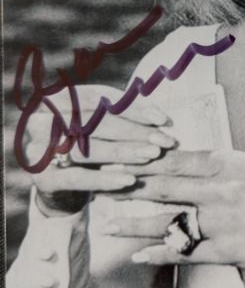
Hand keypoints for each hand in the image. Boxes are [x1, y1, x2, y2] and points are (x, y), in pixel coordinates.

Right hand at [24, 84, 175, 216]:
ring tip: (152, 155)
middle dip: (134, 132)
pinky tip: (129, 180)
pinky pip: (77, 177)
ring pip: (87, 148)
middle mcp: (41, 120)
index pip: (100, 100)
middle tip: (164, 140)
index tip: (163, 120)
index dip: (133, 109)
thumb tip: (162, 119)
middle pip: (95, 123)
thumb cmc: (90, 147)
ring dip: (123, 152)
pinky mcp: (41, 177)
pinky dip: (104, 178)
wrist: (61, 188)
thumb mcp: (104, 127)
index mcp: (57, 99)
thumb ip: (125, 116)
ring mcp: (38, 148)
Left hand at [101, 150, 244, 287]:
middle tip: (99, 184)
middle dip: (128, 184)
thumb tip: (188, 159)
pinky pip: (185, 252)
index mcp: (229, 163)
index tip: (117, 158)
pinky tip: (137, 256)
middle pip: (164, 185)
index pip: (177, 158)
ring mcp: (223, 220)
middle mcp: (223, 188)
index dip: (143, 159)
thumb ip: (221, 165)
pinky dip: (159, 253)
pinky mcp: (226, 249)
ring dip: (133, 224)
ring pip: (168, 220)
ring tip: (107, 225)